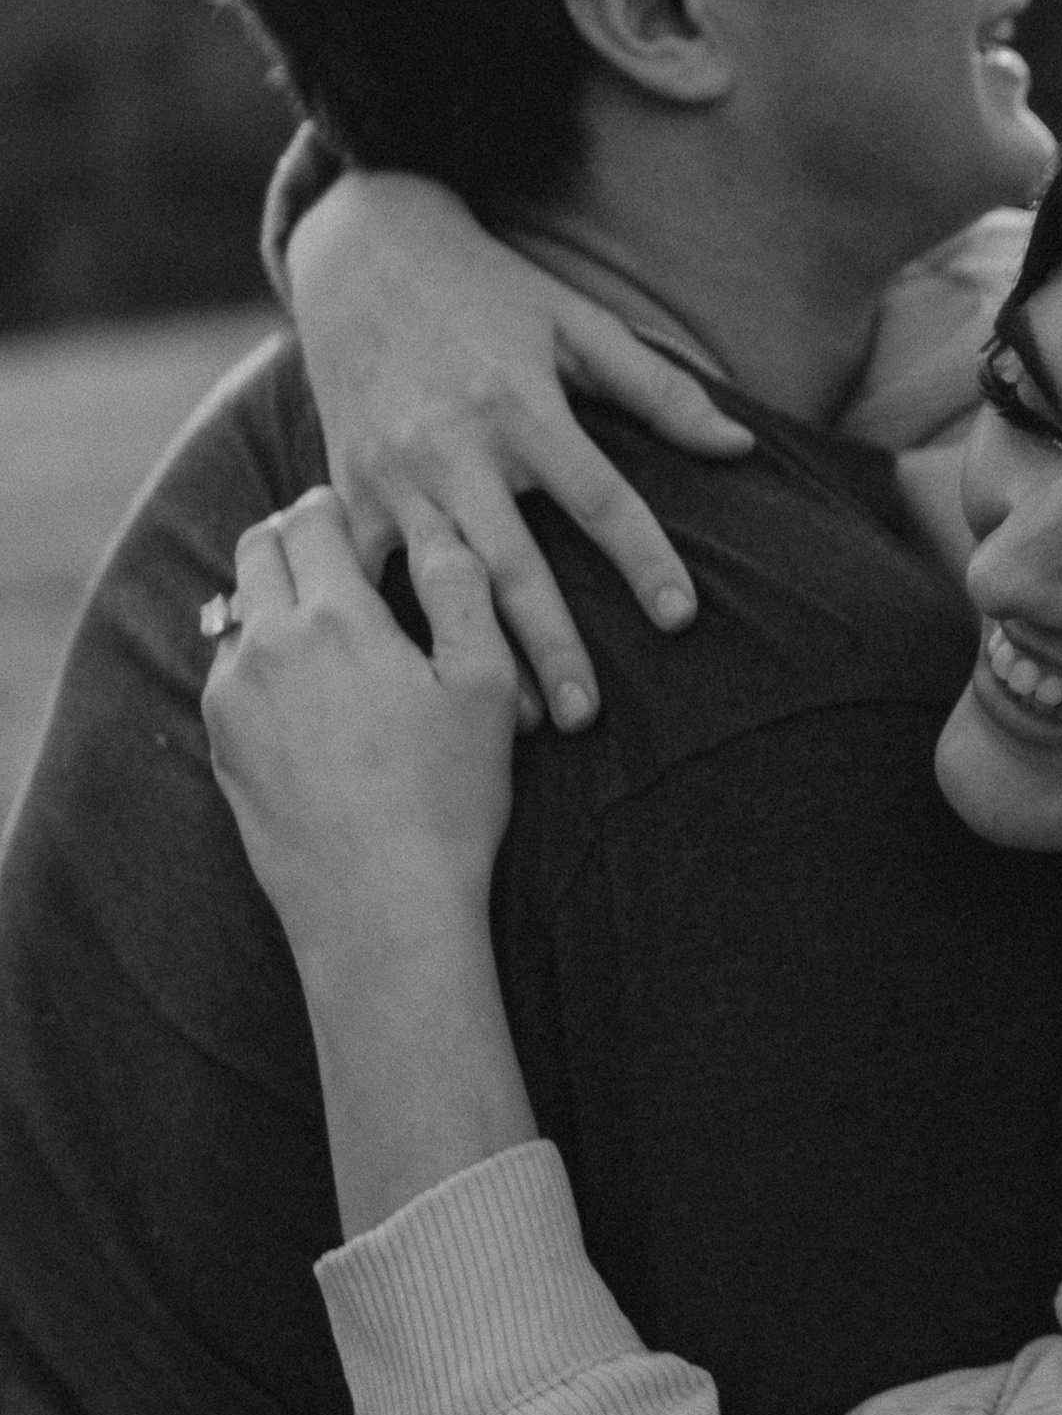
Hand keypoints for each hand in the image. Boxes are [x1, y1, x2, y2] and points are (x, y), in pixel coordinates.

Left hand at [203, 488, 520, 967]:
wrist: (379, 907)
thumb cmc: (447, 799)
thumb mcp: (486, 687)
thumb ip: (463, 592)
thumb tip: (438, 531)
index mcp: (336, 617)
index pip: (310, 518)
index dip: (333, 507)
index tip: (354, 519)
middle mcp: (268, 644)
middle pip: (256, 550)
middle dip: (290, 537)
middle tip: (331, 552)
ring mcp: (233, 697)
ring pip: (237, 612)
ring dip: (272, 601)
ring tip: (321, 628)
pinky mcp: (221, 745)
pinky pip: (229, 674)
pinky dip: (258, 661)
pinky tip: (302, 695)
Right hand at [284, 169, 754, 732]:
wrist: (361, 250)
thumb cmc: (487, 290)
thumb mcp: (576, 321)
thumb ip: (660, 388)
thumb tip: (739, 447)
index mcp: (519, 404)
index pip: (597, 496)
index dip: (643, 558)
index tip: (682, 618)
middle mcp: (453, 445)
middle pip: (513, 562)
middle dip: (551, 644)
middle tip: (587, 717)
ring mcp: (391, 471)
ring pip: (438, 581)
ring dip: (474, 653)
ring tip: (514, 723)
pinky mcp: (344, 485)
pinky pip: (361, 570)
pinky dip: (384, 627)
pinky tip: (413, 683)